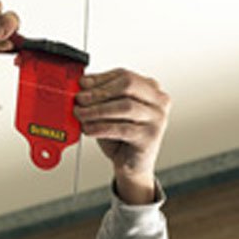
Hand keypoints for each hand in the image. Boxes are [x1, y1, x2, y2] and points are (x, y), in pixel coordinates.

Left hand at [74, 69, 170, 203]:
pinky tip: (88, 129)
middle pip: (127, 85)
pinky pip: (122, 128)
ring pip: (125, 106)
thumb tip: (82, 84)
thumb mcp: (108, 111)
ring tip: (80, 115)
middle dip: (99, 92)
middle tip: (79, 99)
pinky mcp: (150, 137)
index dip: (100, 79)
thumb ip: (99, 96)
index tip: (82, 84)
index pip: (124, 75)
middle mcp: (159, 101)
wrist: (130, 164)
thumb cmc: (119, 136)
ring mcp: (157, 118)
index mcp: (150, 88)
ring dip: (97, 110)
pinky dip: (101, 127)